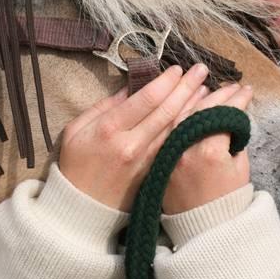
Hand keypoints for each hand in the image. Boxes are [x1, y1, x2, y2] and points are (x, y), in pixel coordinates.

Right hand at [59, 64, 210, 210]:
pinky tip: (196, 116)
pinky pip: (173, 145)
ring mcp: (145, 161)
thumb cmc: (74, 166)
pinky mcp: (153, 173)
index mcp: (109, 129)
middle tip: (200, 70)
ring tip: (204, 88)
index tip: (176, 68)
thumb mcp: (76, 129)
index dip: (165, 82)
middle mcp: (131, 145)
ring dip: (192, 107)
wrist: (81, 210)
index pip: (145, 99)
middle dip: (186, 88)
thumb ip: (104, 107)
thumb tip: (130, 87)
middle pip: (166, 111)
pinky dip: (186, 128)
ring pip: (174, 128)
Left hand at [162, 83, 252, 214]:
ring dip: (192, 95)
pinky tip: (185, 101)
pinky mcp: (156, 155)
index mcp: (208, 150)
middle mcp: (183, 146)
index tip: (246, 90)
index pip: (223, 114)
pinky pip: (164, 126)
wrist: (203, 228)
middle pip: (199, 109)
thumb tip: (228, 114)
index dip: (236, 100)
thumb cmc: (227, 200)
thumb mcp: (240, 167)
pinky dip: (174, 111)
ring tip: (206, 85)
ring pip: (178, 113)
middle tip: (230, 85)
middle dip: (217, 93)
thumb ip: (233, 138)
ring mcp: (167, 150)